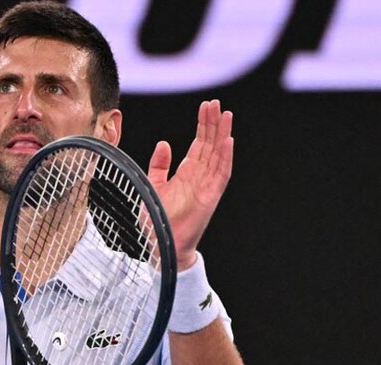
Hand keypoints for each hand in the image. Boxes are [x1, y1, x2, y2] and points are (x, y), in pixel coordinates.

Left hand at [146, 100, 234, 269]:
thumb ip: (159, 165)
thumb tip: (164, 144)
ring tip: (226, 115)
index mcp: (187, 173)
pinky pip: (221, 174)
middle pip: (210, 145)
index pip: (200, 144)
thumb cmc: (157, 219)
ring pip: (218, 155)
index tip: (205, 107)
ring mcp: (207, 186)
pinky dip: (225, 157)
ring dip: (222, 135)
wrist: (160, 244)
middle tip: (216, 103)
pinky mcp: (210, 196)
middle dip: (214, 124)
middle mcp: (199, 177)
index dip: (203, 125)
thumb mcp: (153, 185)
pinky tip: (228, 141)